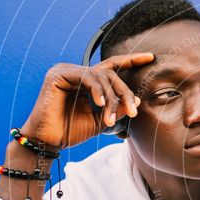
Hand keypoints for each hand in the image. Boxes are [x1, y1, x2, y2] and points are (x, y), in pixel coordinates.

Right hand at [19, 52, 154, 147]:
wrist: (48, 141)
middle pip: (111, 74)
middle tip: (133, 111)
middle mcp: (77, 72)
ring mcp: (67, 71)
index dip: (131, 60)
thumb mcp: (101, 120)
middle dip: (125, 93)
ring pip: (101, 76)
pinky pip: (87, 77)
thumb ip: (116, 108)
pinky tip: (100, 104)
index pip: (112, 66)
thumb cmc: (71, 131)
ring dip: (112, 97)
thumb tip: (137, 100)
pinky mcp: (58, 74)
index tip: (151, 57)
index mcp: (87, 81)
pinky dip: (97, 90)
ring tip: (111, 117)